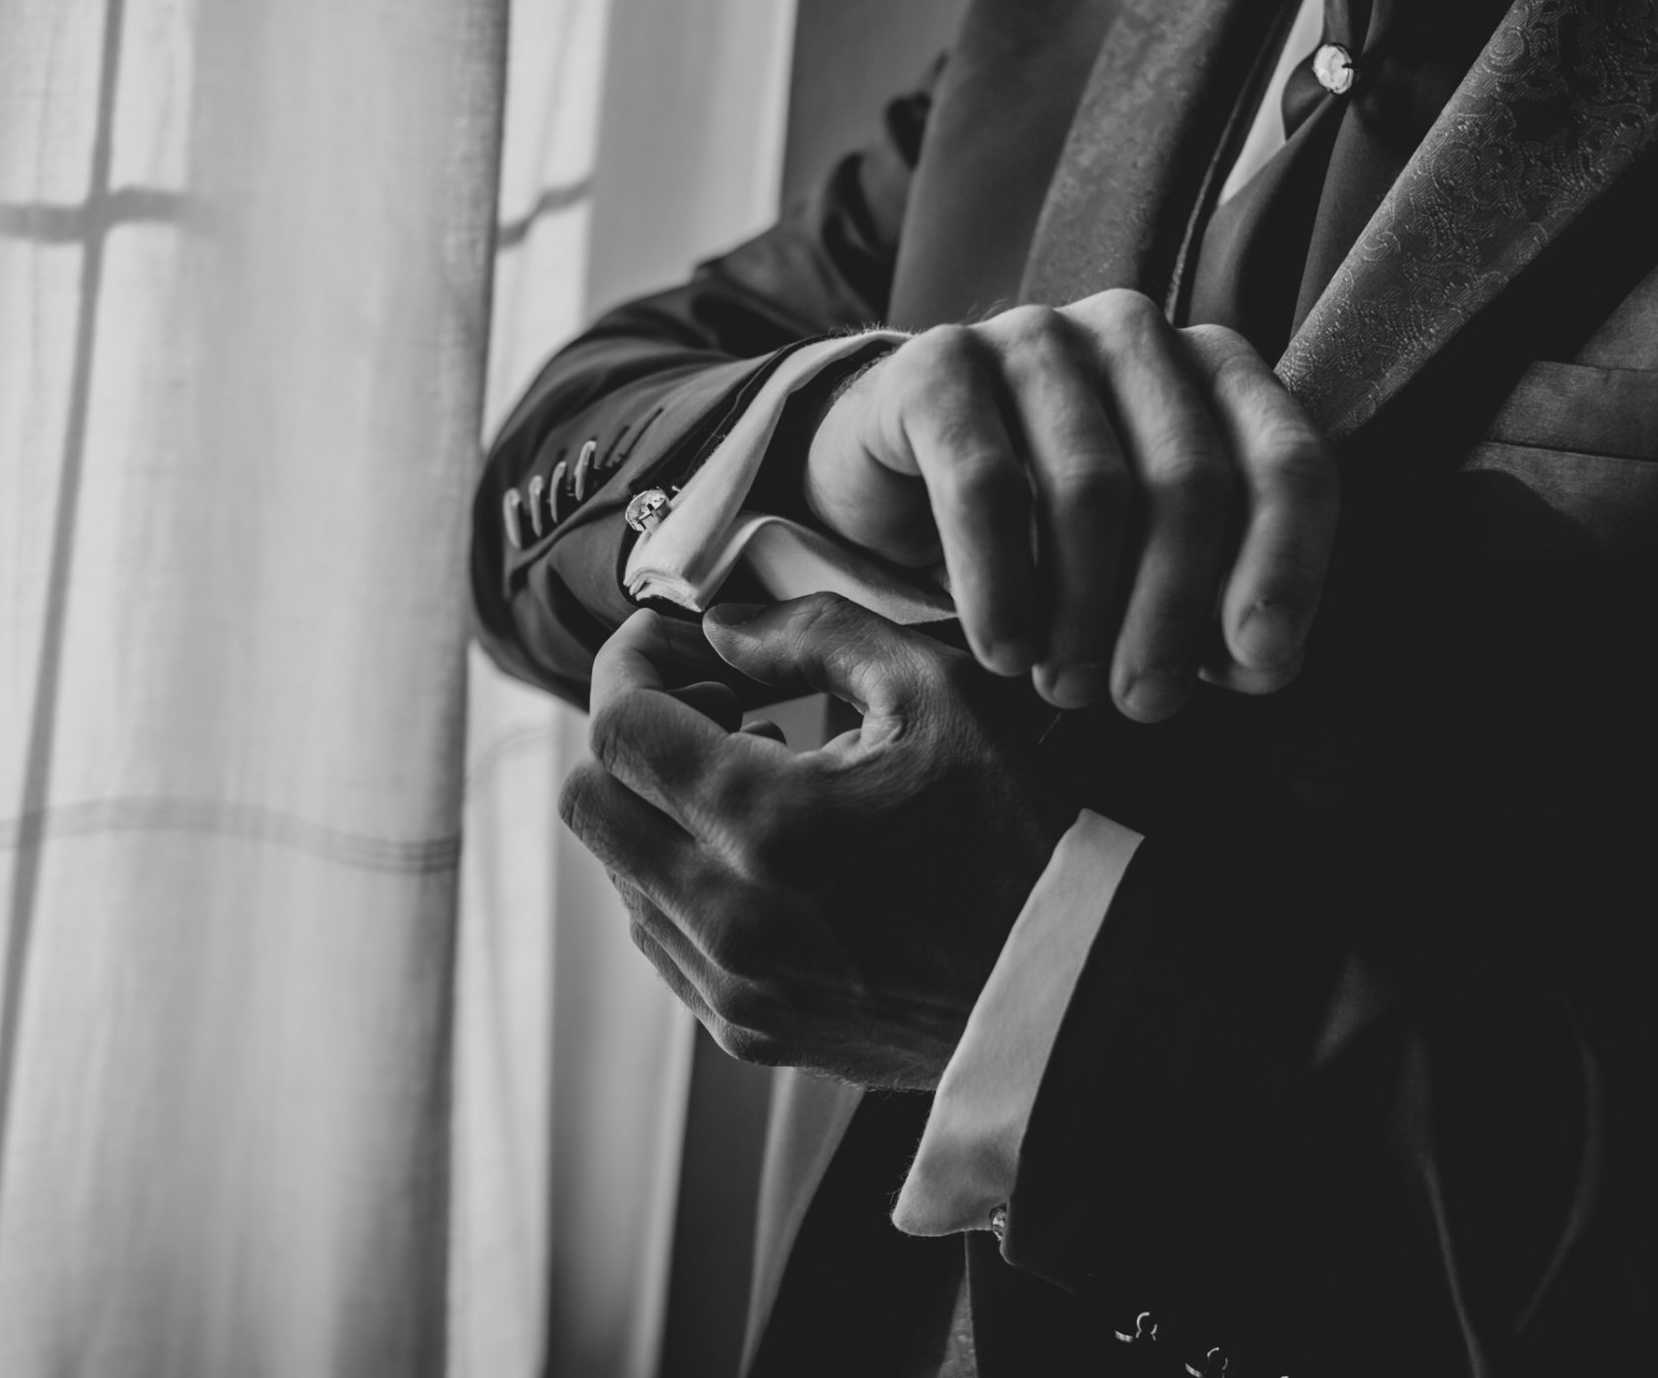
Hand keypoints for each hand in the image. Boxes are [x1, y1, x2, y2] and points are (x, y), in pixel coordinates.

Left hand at [561, 596, 1063, 1089]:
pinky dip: (685, 879)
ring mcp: (731, 985)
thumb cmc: (1016, 834)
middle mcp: (729, 916)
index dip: (629, 663)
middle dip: (632, 736)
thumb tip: (723, 627)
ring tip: (755, 781)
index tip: (673, 644)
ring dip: (658, 810)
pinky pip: (661, 937)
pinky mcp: (745, 1030)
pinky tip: (766, 855)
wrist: (1067, 989)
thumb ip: (816, 634)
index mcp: (769, 823)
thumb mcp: (938, 693)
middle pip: (589, 801)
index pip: (618, 725)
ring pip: (618, 870)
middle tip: (715, 711)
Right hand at [801, 290, 1336, 719]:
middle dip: (1170, 612)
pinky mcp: (938, 365)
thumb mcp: (1147, 565)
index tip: (1258, 661)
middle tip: (1142, 701)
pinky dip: (1001, 586)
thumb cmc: (1046, 528)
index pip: (1286, 460)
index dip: (1286, 565)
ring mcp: (1033, 337)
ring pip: (1091, 487)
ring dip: (1084, 612)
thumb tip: (1261, 660)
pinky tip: (1004, 649)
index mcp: (1215, 369)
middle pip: (1188, 481)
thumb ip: (1215, 603)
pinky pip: (984, 485)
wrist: (893, 476)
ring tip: (1066, 684)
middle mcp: (1134, 333)